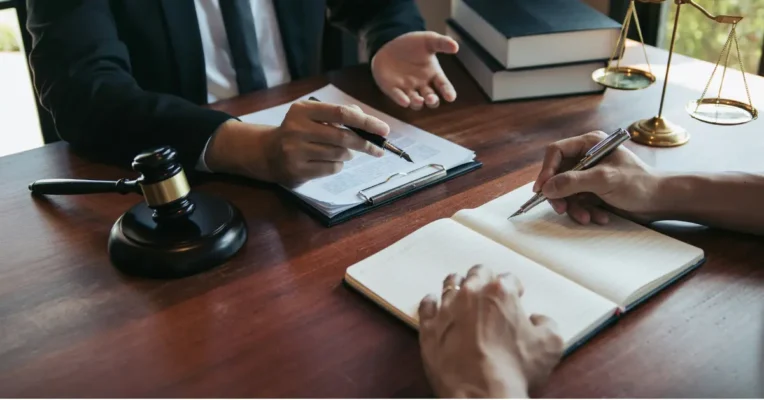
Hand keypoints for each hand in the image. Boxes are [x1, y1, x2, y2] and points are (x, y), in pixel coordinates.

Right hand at [205, 101, 388, 185]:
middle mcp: (296, 129)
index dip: (366, 122)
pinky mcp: (297, 170)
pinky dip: (338, 166)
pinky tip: (329, 161)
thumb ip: (339, 114)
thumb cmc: (299, 131)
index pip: (342, 113)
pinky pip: (331, 168)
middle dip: (365, 143)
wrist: (268, 152)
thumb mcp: (313, 116)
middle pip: (343, 136)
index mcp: (302, 110)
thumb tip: (368, 121)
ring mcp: (295, 151)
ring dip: (348, 155)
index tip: (384, 130)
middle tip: (378, 149)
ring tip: (343, 152)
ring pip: (339, 154)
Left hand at [371, 31, 458, 109]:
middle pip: (431, 98)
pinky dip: (401, 100)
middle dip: (432, 101)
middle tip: (431, 99)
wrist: (389, 45)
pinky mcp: (393, 89)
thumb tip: (456, 46)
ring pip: (416, 102)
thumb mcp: (428, 40)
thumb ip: (441, 43)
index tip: (450, 97)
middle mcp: (422, 85)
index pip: (444, 86)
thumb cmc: (412, 44)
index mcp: (433, 74)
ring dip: (418, 103)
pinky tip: (405, 101)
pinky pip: (398, 96)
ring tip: (419, 100)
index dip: (448, 92)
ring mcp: (408, 89)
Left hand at [418, 265, 562, 397]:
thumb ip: (547, 324)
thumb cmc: (514, 369)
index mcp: (501, 292)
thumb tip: (538, 320)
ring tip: (461, 290)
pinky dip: (431, 302)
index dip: (515, 288)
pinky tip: (434, 303)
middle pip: (477, 273)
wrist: (480, 392)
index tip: (516, 296)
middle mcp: (471, 293)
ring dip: (458, 285)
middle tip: (489, 289)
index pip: (509, 278)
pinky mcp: (429, 326)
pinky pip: (426, 305)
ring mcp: (447, 308)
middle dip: (485, 278)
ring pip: (450, 284)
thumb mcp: (550, 345)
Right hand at [534, 130, 662, 224]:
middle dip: (560, 195)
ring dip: (574, 207)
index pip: (556, 152)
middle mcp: (586, 157)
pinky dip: (584, 211)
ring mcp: (589, 175)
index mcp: (589, 144)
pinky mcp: (593, 191)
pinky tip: (599, 216)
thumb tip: (547, 188)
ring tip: (587, 217)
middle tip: (561, 209)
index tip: (542, 190)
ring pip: (566, 191)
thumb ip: (573, 181)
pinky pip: (577, 201)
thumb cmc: (639, 183)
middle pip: (557, 174)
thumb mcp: (604, 180)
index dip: (546, 170)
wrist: (660, 201)